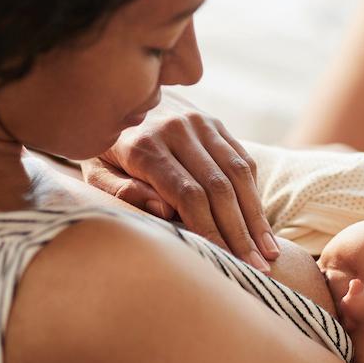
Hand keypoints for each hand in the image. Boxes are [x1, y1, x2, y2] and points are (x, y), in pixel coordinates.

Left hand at [80, 93, 279, 271]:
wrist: (117, 95)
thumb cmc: (103, 148)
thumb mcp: (94, 170)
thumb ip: (119, 191)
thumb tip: (164, 211)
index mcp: (144, 145)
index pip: (189, 195)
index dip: (211, 230)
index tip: (225, 260)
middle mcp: (177, 129)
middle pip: (219, 187)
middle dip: (240, 232)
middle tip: (257, 268)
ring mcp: (200, 123)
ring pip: (238, 173)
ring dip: (256, 216)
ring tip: (269, 252)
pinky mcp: (214, 122)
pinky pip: (242, 159)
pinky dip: (253, 193)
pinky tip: (260, 224)